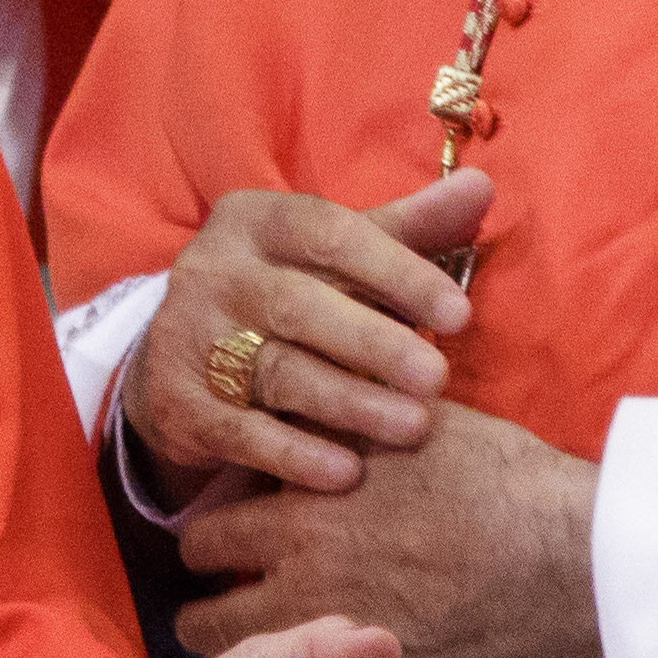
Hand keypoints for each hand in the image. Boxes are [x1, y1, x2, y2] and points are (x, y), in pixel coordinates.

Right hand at [123, 174, 490, 503]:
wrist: (179, 352)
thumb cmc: (287, 292)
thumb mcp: (337, 252)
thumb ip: (409, 226)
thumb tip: (481, 185)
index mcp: (254, 220)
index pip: (330, 233)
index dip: (398, 271)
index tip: (459, 312)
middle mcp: (212, 270)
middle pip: (298, 306)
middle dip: (374, 343)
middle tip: (438, 378)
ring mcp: (186, 337)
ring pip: (275, 371)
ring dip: (348, 402)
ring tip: (412, 426)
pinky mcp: (176, 403)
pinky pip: (239, 432)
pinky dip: (294, 455)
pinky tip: (346, 473)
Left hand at [177, 402, 595, 657]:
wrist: (567, 560)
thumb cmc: (499, 481)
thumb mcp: (408, 422)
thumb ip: (340, 420)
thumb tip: (295, 403)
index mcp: (301, 519)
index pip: (205, 538)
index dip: (209, 541)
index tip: (221, 547)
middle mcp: (302, 590)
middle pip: (205, 618)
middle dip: (208, 610)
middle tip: (221, 609)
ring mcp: (337, 657)